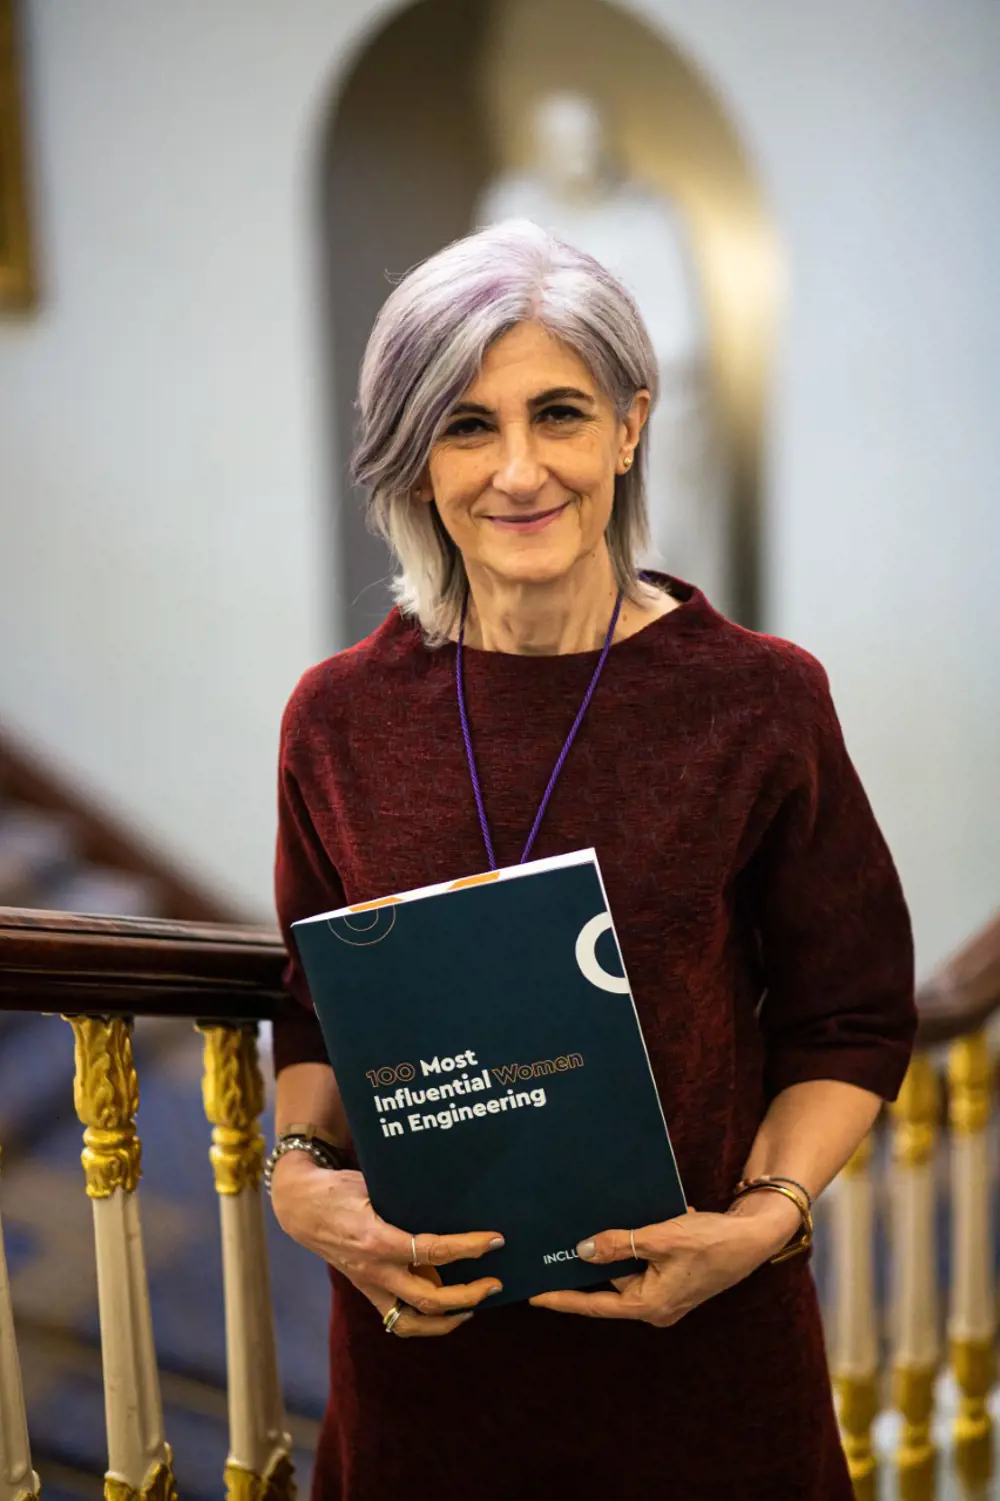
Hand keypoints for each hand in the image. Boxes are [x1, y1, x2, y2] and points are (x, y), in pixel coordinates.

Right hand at [271, 1153, 503, 1337]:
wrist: (301, 1208)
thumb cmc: (341, 1189)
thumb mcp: (375, 1185)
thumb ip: (408, 1199)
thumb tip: (452, 1199)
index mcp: (378, 1240)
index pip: (433, 1251)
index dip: (467, 1248)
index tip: (494, 1241)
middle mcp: (375, 1270)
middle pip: (430, 1298)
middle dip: (469, 1294)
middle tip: (496, 1282)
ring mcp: (369, 1286)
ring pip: (413, 1322)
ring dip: (448, 1319)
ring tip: (474, 1306)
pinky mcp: (366, 1291)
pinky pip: (397, 1321)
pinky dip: (423, 1322)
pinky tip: (445, 1312)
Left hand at [529, 1195, 801, 1326]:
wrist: (753, 1235)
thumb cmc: (711, 1240)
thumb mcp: (661, 1238)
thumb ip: (619, 1245)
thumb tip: (582, 1250)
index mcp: (650, 1305)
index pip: (595, 1305)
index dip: (562, 1298)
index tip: (533, 1295)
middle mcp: (655, 1305)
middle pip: (608, 1286)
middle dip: (583, 1268)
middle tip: (548, 1254)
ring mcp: (666, 1292)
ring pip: (625, 1271)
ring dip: (609, 1252)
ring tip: (578, 1233)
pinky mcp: (673, 1276)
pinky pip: (641, 1263)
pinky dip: (630, 1246)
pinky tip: (623, 1224)